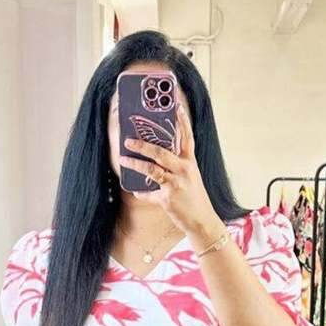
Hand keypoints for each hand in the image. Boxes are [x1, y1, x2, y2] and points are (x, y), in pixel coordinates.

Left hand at [119, 104, 223, 244]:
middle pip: (161, 152)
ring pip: (151, 170)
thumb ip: (176, 168)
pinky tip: (135, 191)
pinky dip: (141, 193)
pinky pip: (149, 194)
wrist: (202, 220)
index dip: (182, 121)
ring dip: (134, 164)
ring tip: (122, 158)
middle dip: (142, 145)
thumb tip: (159, 159)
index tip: (176, 105)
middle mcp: (184, 170)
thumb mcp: (190, 179)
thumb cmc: (194, 198)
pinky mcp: (168, 198)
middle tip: (128, 140)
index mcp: (190, 162)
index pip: (187, 138)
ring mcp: (176, 184)